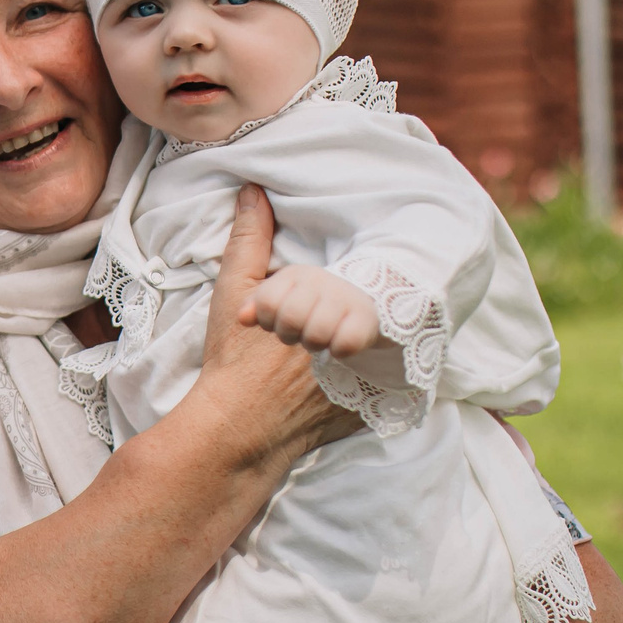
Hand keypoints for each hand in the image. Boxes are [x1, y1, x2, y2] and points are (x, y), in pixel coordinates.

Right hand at [193, 186, 360, 459]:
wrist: (236, 430)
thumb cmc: (232, 360)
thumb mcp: (233, 293)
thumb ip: (248, 241)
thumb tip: (254, 192)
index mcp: (321, 306)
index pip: (351, 280)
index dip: (334, 288)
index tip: (322, 294)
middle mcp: (347, 339)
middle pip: (369, 310)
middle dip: (349, 312)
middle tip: (323, 325)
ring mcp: (363, 377)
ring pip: (386, 343)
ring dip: (372, 340)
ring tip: (341, 344)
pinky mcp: (368, 408)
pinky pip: (390, 385)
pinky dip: (378, 376)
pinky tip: (356, 372)